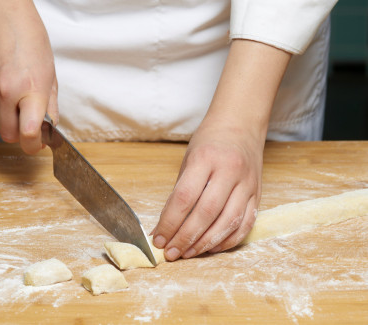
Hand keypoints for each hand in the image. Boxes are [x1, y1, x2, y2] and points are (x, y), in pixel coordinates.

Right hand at [0, 0, 57, 153]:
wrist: (8, 22)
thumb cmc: (34, 46)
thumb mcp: (52, 80)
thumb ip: (51, 109)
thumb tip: (50, 129)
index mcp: (31, 91)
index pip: (28, 133)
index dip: (35, 145)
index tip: (41, 143)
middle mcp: (6, 93)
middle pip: (11, 136)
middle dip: (24, 138)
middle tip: (35, 128)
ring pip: (0, 126)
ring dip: (13, 125)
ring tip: (25, 110)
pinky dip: (3, 114)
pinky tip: (13, 102)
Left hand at [152, 39, 290, 260]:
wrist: (241, 124)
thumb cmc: (210, 140)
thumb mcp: (189, 158)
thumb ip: (181, 190)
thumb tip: (168, 224)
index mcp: (206, 158)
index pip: (185, 198)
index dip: (169, 223)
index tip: (159, 238)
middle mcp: (229, 171)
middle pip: (206, 213)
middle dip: (185, 238)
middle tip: (171, 253)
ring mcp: (247, 184)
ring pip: (228, 222)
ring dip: (206, 244)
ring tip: (188, 254)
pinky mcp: (258, 193)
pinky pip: (245, 224)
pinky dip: (228, 240)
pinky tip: (212, 247)